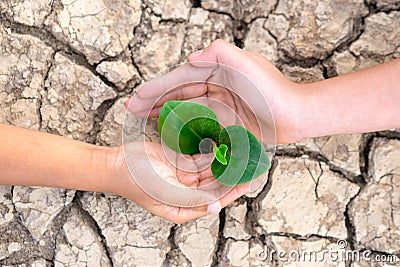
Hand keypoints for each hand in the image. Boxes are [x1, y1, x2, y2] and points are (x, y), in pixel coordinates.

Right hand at [109, 142, 250, 223]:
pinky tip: (225, 145)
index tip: (250, 179)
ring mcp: (185, 178)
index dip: (234, 190)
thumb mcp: (166, 193)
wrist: (117, 164)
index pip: (216, 200)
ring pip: (211, 171)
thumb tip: (215, 207)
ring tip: (243, 153)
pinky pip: (201, 158)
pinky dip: (212, 152)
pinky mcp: (181, 163)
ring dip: (226, 162)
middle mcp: (188, 194)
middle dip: (234, 175)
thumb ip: (191, 199)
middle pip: (217, 185)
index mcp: (185, 208)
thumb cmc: (137, 182)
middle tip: (252, 164)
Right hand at [127, 39, 302, 143]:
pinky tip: (171, 130)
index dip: (157, 87)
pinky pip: (198, 122)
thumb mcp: (248, 65)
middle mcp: (216, 85)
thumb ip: (222, 53)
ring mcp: (220, 102)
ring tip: (144, 118)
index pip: (180, 78)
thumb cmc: (274, 91)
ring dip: (164, 111)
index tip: (137, 96)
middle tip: (132, 108)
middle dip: (154, 99)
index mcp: (217, 70)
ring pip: (185, 107)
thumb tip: (193, 56)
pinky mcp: (227, 119)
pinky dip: (183, 124)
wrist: (295, 115)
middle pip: (178, 92)